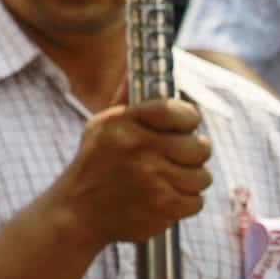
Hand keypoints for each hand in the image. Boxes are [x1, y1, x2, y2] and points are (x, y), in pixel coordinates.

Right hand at [55, 95, 210, 247]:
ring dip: (189, 181)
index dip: (188, 119)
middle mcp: (138, 148)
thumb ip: (125, 100)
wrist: (77, 212)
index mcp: (125, 123)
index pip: (178, 110)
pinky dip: (184, 203)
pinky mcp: (161, 206)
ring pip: (202, 176)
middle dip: (193, 154)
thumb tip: (136, 66)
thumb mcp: (101, 127)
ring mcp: (152, 178)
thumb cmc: (94, 165)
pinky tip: (163, 200)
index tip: (184, 128)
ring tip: (167, 182)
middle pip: (200, 147)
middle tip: (177, 159)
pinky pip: (196, 201)